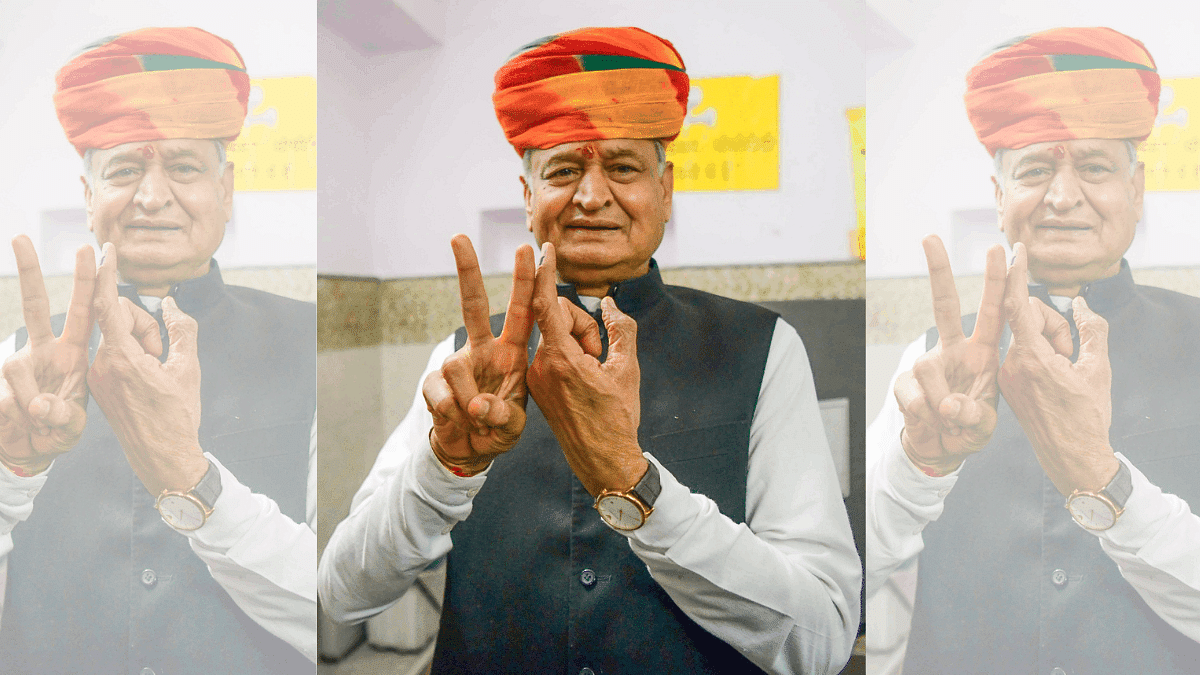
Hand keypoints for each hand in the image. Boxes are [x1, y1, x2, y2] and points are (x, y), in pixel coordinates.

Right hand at [0, 237, 95, 475]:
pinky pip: (5, 397)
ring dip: (34, 405)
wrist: (29, 450)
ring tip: (44, 424)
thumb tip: (36, 404)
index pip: (87, 314)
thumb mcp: (71, 425)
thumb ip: (61, 415)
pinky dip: (18, 416)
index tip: (94, 250)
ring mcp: (17, 365)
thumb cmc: (58, 430)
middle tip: (21, 238)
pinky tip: (26, 424)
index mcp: (75, 354)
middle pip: (35, 307)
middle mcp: (45, 352)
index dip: (92, 285)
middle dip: (29, 273)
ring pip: (15, 370)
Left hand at [87, 243, 206, 495]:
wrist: (162, 458)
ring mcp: (98, 375)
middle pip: (121, 320)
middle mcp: (102, 364)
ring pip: (119, 337)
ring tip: (159, 373)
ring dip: (142, 346)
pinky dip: (134, 356)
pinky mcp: (99, 384)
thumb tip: (171, 304)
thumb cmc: (178, 416)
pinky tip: (150, 379)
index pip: (110, 306)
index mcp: (122, 358)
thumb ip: (181, 330)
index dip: (108, 275)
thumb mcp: (188, 368)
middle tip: (165, 355)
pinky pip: (115, 354)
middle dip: (146, 327)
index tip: (106, 249)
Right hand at [422, 235, 535, 475]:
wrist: (469, 448)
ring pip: (456, 368)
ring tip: (477, 419)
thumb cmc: (498, 428)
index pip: (524, 313)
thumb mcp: (512, 426)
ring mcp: (457, 363)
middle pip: (473, 305)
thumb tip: (474, 404)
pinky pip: (439, 392)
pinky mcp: (433, 382)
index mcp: (513, 353)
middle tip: (459, 237)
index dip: (529, 283)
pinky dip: (450, 412)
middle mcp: (484, 350)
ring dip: (468, 402)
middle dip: (467, 271)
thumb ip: (501, 416)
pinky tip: (458, 420)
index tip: (531, 249)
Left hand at [526, 242, 646, 496]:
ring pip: (557, 337)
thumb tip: (610, 304)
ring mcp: (537, 377)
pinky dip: (572, 356)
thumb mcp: (628, 368)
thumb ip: (621, 329)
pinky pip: (553, 354)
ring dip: (580, 345)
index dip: (547, 274)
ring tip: (597, 373)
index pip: (547, 305)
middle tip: (602, 355)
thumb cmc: (617, 418)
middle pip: (558, 319)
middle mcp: (541, 365)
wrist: (602, 461)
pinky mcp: (539, 386)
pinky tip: (588, 379)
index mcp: (561, 359)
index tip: (545, 250)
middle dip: (584, 326)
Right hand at [894, 235, 1006, 474]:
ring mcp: (928, 365)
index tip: (1003, 250)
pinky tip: (930, 421)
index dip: (1001, 283)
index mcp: (984, 353)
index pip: (995, 314)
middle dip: (939, 272)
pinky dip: (923, 414)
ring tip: (949, 421)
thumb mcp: (983, 426)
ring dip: (942, 403)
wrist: (940, 448)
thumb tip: (945, 403)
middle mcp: (955, 351)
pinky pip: (911, 394)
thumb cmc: (968, 429)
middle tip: (930, 238)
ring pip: (928, 368)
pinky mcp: (905, 383)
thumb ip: (972, 415)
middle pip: (943, 306)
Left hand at [998, 242, 1118, 495]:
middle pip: (1029, 319)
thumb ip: (1091, 329)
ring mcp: (1006, 374)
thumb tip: (1081, 303)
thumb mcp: (1098, 368)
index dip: (1017, 275)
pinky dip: (1042, 354)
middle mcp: (1011, 364)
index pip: (1018, 306)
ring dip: (1050, 343)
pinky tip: (1058, 376)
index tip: (1015, 249)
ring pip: (1027, 336)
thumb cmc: (1088, 416)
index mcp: (1031, 358)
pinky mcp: (1007, 383)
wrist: (1071, 458)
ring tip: (1067, 371)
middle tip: (1073, 353)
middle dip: (1054, 325)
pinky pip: (1023, 352)